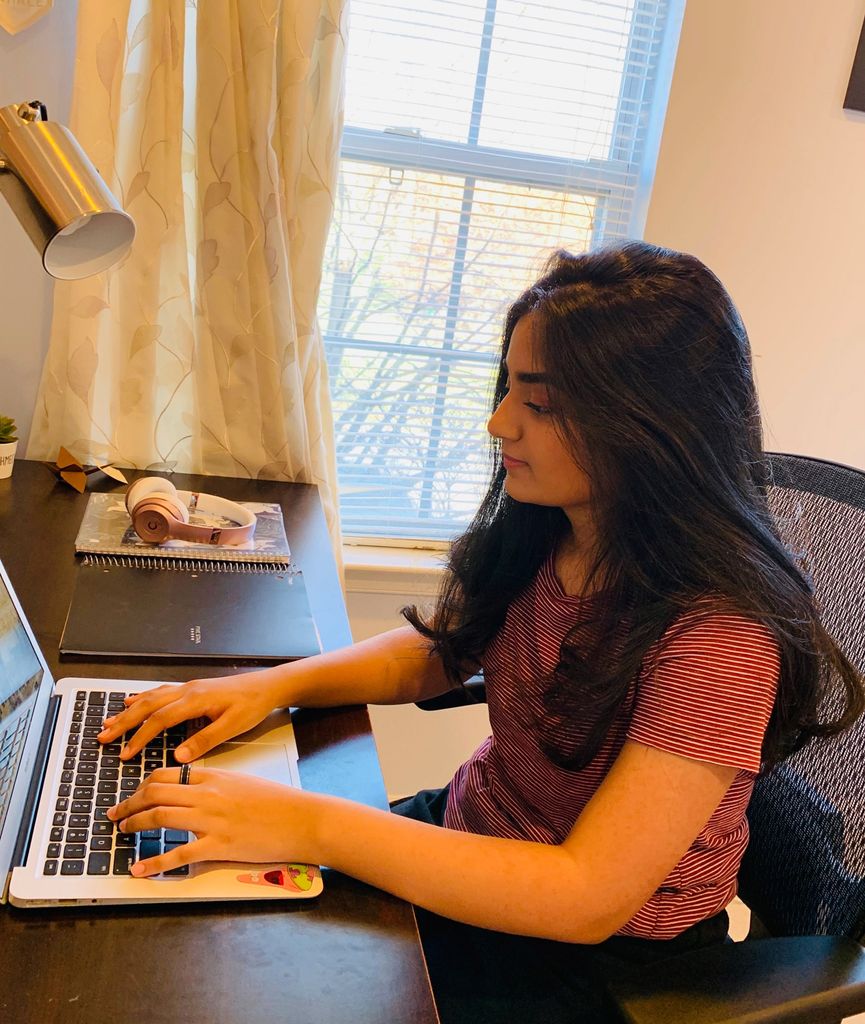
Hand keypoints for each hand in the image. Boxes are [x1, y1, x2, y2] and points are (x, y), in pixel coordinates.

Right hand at [98, 670, 283, 761]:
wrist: (267, 685)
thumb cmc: (252, 705)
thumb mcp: (232, 727)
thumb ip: (204, 740)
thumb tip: (178, 757)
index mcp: (195, 700)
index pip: (159, 720)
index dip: (140, 737)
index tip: (125, 754)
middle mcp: (187, 691)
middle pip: (147, 706)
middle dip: (124, 722)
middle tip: (103, 737)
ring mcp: (188, 688)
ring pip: (151, 697)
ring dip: (128, 710)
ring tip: (109, 722)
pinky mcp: (192, 688)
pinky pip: (160, 691)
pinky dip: (143, 697)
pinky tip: (133, 701)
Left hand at [107, 766, 318, 875]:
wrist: (302, 819)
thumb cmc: (277, 802)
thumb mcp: (242, 782)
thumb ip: (215, 784)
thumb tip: (191, 790)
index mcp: (214, 776)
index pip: (166, 774)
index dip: (141, 785)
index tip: (131, 796)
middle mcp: (208, 794)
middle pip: (155, 792)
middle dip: (129, 804)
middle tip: (116, 815)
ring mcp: (212, 820)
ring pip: (161, 816)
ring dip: (135, 824)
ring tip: (124, 833)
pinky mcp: (219, 845)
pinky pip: (179, 853)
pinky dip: (154, 862)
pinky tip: (140, 868)